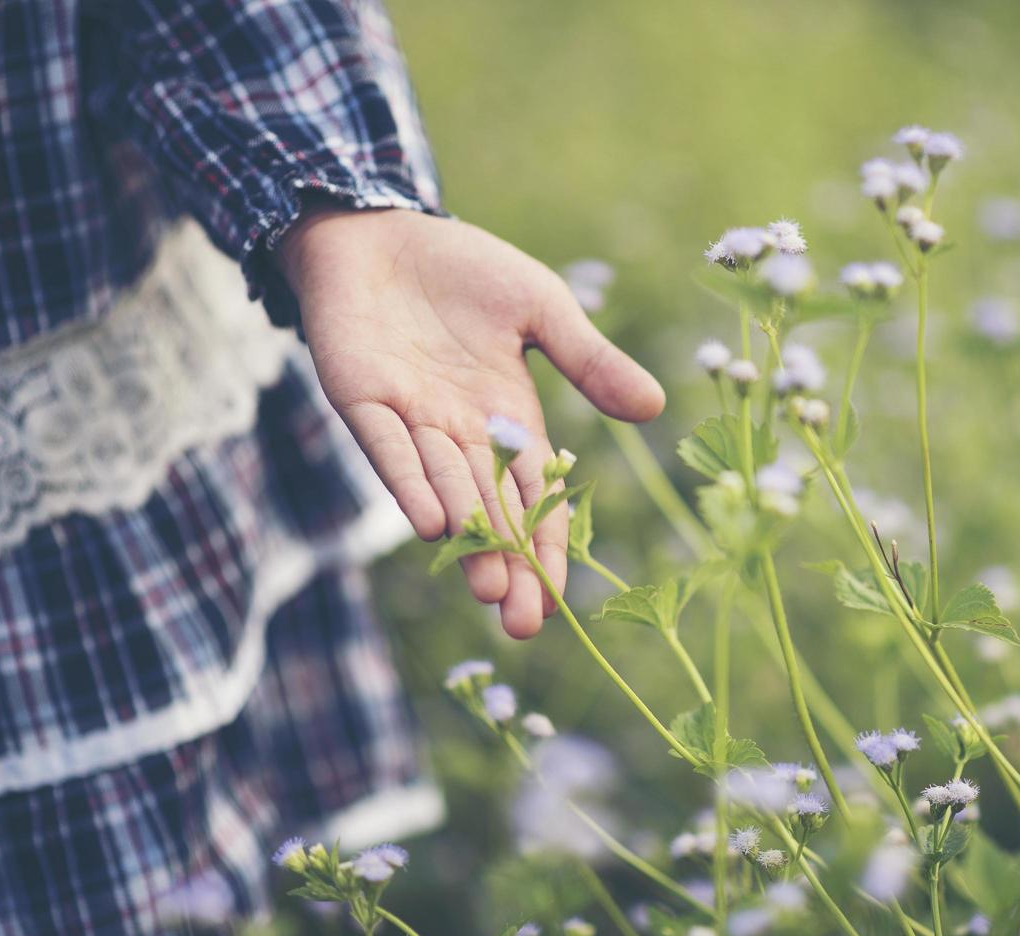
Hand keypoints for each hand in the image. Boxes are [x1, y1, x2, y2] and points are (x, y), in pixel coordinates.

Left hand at [278, 206, 664, 637]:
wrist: (378, 227)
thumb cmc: (463, 269)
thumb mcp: (542, 309)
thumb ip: (589, 361)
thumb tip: (656, 407)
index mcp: (507, 418)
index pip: (534, 498)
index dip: (545, 548)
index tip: (556, 602)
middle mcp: (460, 433)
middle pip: (490, 512)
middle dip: (506, 566)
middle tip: (520, 623)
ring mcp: (410, 419)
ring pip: (445, 489)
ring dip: (467, 538)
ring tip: (487, 587)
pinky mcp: (363, 399)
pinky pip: (389, 449)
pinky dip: (410, 483)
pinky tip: (431, 523)